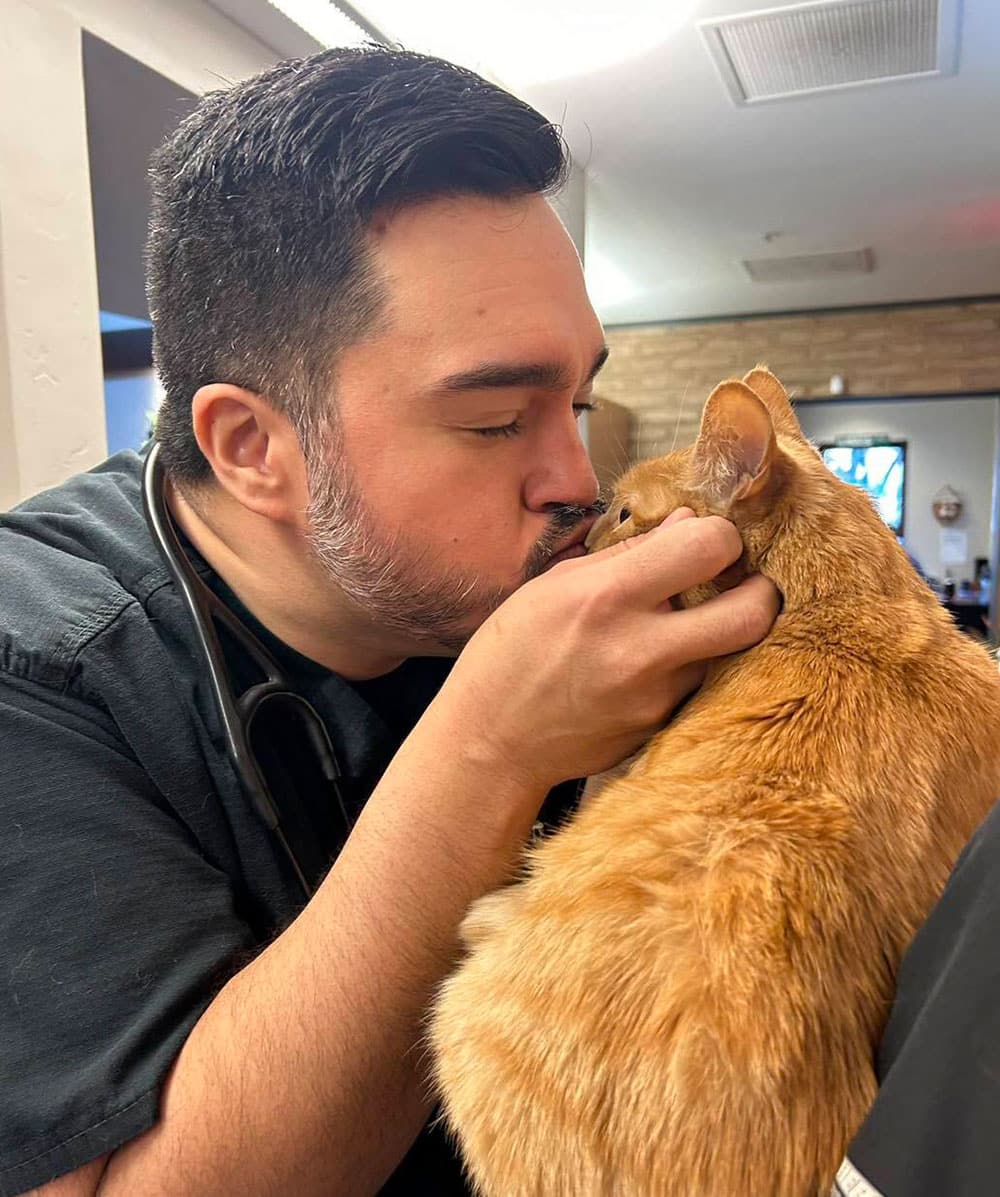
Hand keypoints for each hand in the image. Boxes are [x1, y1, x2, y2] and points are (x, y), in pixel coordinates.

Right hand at [431, 509, 780, 792]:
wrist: (492, 741)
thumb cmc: (512, 653)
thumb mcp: (555, 585)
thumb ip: (629, 553)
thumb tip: (689, 523)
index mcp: (607, 597)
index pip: (709, 546)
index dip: (720, 536)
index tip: (708, 542)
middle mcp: (641, 649)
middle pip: (753, 612)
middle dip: (760, 589)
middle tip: (742, 582)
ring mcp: (657, 696)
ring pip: (731, 652)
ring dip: (720, 631)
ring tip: (682, 624)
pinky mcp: (661, 728)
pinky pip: (699, 684)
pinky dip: (690, 665)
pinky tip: (653, 663)